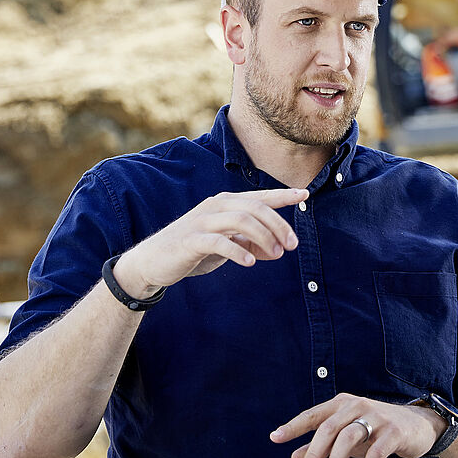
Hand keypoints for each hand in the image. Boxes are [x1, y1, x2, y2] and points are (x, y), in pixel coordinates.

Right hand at [115, 188, 307, 297]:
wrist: (152, 262)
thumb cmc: (192, 251)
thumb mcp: (226, 247)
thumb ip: (250, 245)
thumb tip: (277, 251)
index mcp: (224, 205)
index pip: (259, 197)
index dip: (282, 195)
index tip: (304, 194)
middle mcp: (215, 207)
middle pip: (255, 208)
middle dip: (278, 225)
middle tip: (292, 246)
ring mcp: (202, 222)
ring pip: (241, 220)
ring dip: (263, 237)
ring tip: (277, 254)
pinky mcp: (191, 240)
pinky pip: (219, 242)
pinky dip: (238, 250)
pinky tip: (250, 262)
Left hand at [269, 393, 444, 457]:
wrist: (416, 426)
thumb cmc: (375, 430)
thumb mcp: (346, 437)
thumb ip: (321, 446)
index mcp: (342, 405)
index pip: (313, 415)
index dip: (293, 426)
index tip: (275, 438)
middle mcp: (357, 406)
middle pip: (329, 427)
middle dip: (314, 452)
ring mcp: (377, 417)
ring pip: (350, 437)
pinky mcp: (393, 431)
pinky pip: (377, 451)